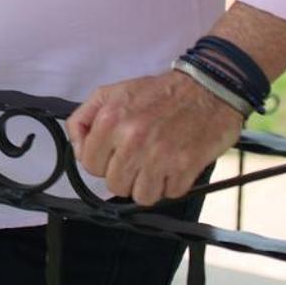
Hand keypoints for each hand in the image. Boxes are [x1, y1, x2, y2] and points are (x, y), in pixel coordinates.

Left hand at [65, 71, 243, 206]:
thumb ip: (84, 119)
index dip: (101, 162)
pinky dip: (172, 184)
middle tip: (137, 160)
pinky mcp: (185, 168)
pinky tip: (173, 166)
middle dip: (125, 176)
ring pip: (141, 196)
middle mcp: (133, 139)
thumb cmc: (160, 92)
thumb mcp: (111, 93)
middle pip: (115, 185)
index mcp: (111, 120)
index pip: (89, 164)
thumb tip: (78, 148)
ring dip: (148, 185)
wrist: (207, 88)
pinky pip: (169, 194)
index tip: (112, 156)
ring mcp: (160, 156)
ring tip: (155, 166)